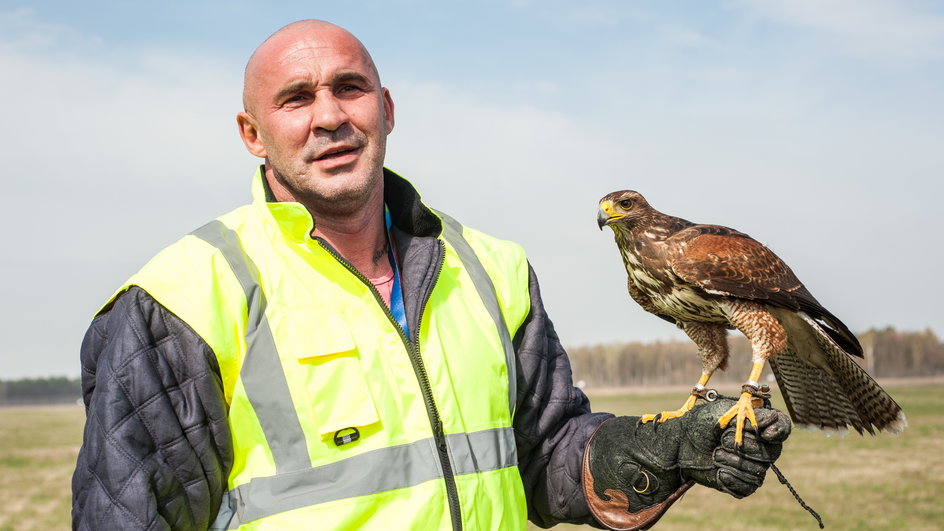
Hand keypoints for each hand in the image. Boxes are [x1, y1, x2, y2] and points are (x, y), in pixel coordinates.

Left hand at [582, 397, 790, 529]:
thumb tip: (768, 424)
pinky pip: (748, 487)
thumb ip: (747, 415)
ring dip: (733, 463)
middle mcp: (759, 445)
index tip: (762, 431)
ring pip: (758, 472)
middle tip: (721, 440)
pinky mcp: (740, 483)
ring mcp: (751, 464)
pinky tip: (718, 471)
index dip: (778, 430)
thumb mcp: (720, 412)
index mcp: (758, 423)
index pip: (783, 426)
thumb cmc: (698, 424)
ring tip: (714, 454)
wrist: (677, 445)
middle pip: (771, 452)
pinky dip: (731, 480)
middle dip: (744, 447)